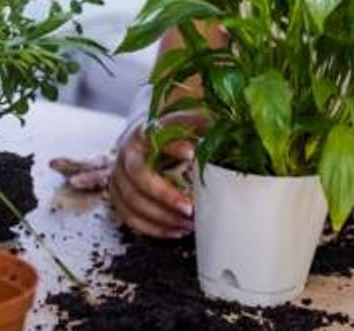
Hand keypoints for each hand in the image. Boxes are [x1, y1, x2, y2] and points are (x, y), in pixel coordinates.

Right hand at [107, 109, 208, 238]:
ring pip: (132, 202)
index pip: (154, 138)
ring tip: (188, 223)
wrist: (149, 139)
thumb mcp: (190, 122)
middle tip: (190, 208)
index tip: (192, 154)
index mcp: (144, 133)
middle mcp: (128, 154)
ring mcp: (119, 177)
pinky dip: (153, 228)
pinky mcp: (118, 197)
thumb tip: (234, 126)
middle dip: (165, 195)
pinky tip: (176, 230)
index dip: (173, 146)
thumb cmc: (175, 133)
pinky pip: (130, 218)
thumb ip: (205, 124)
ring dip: (161, 217)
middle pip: (139, 176)